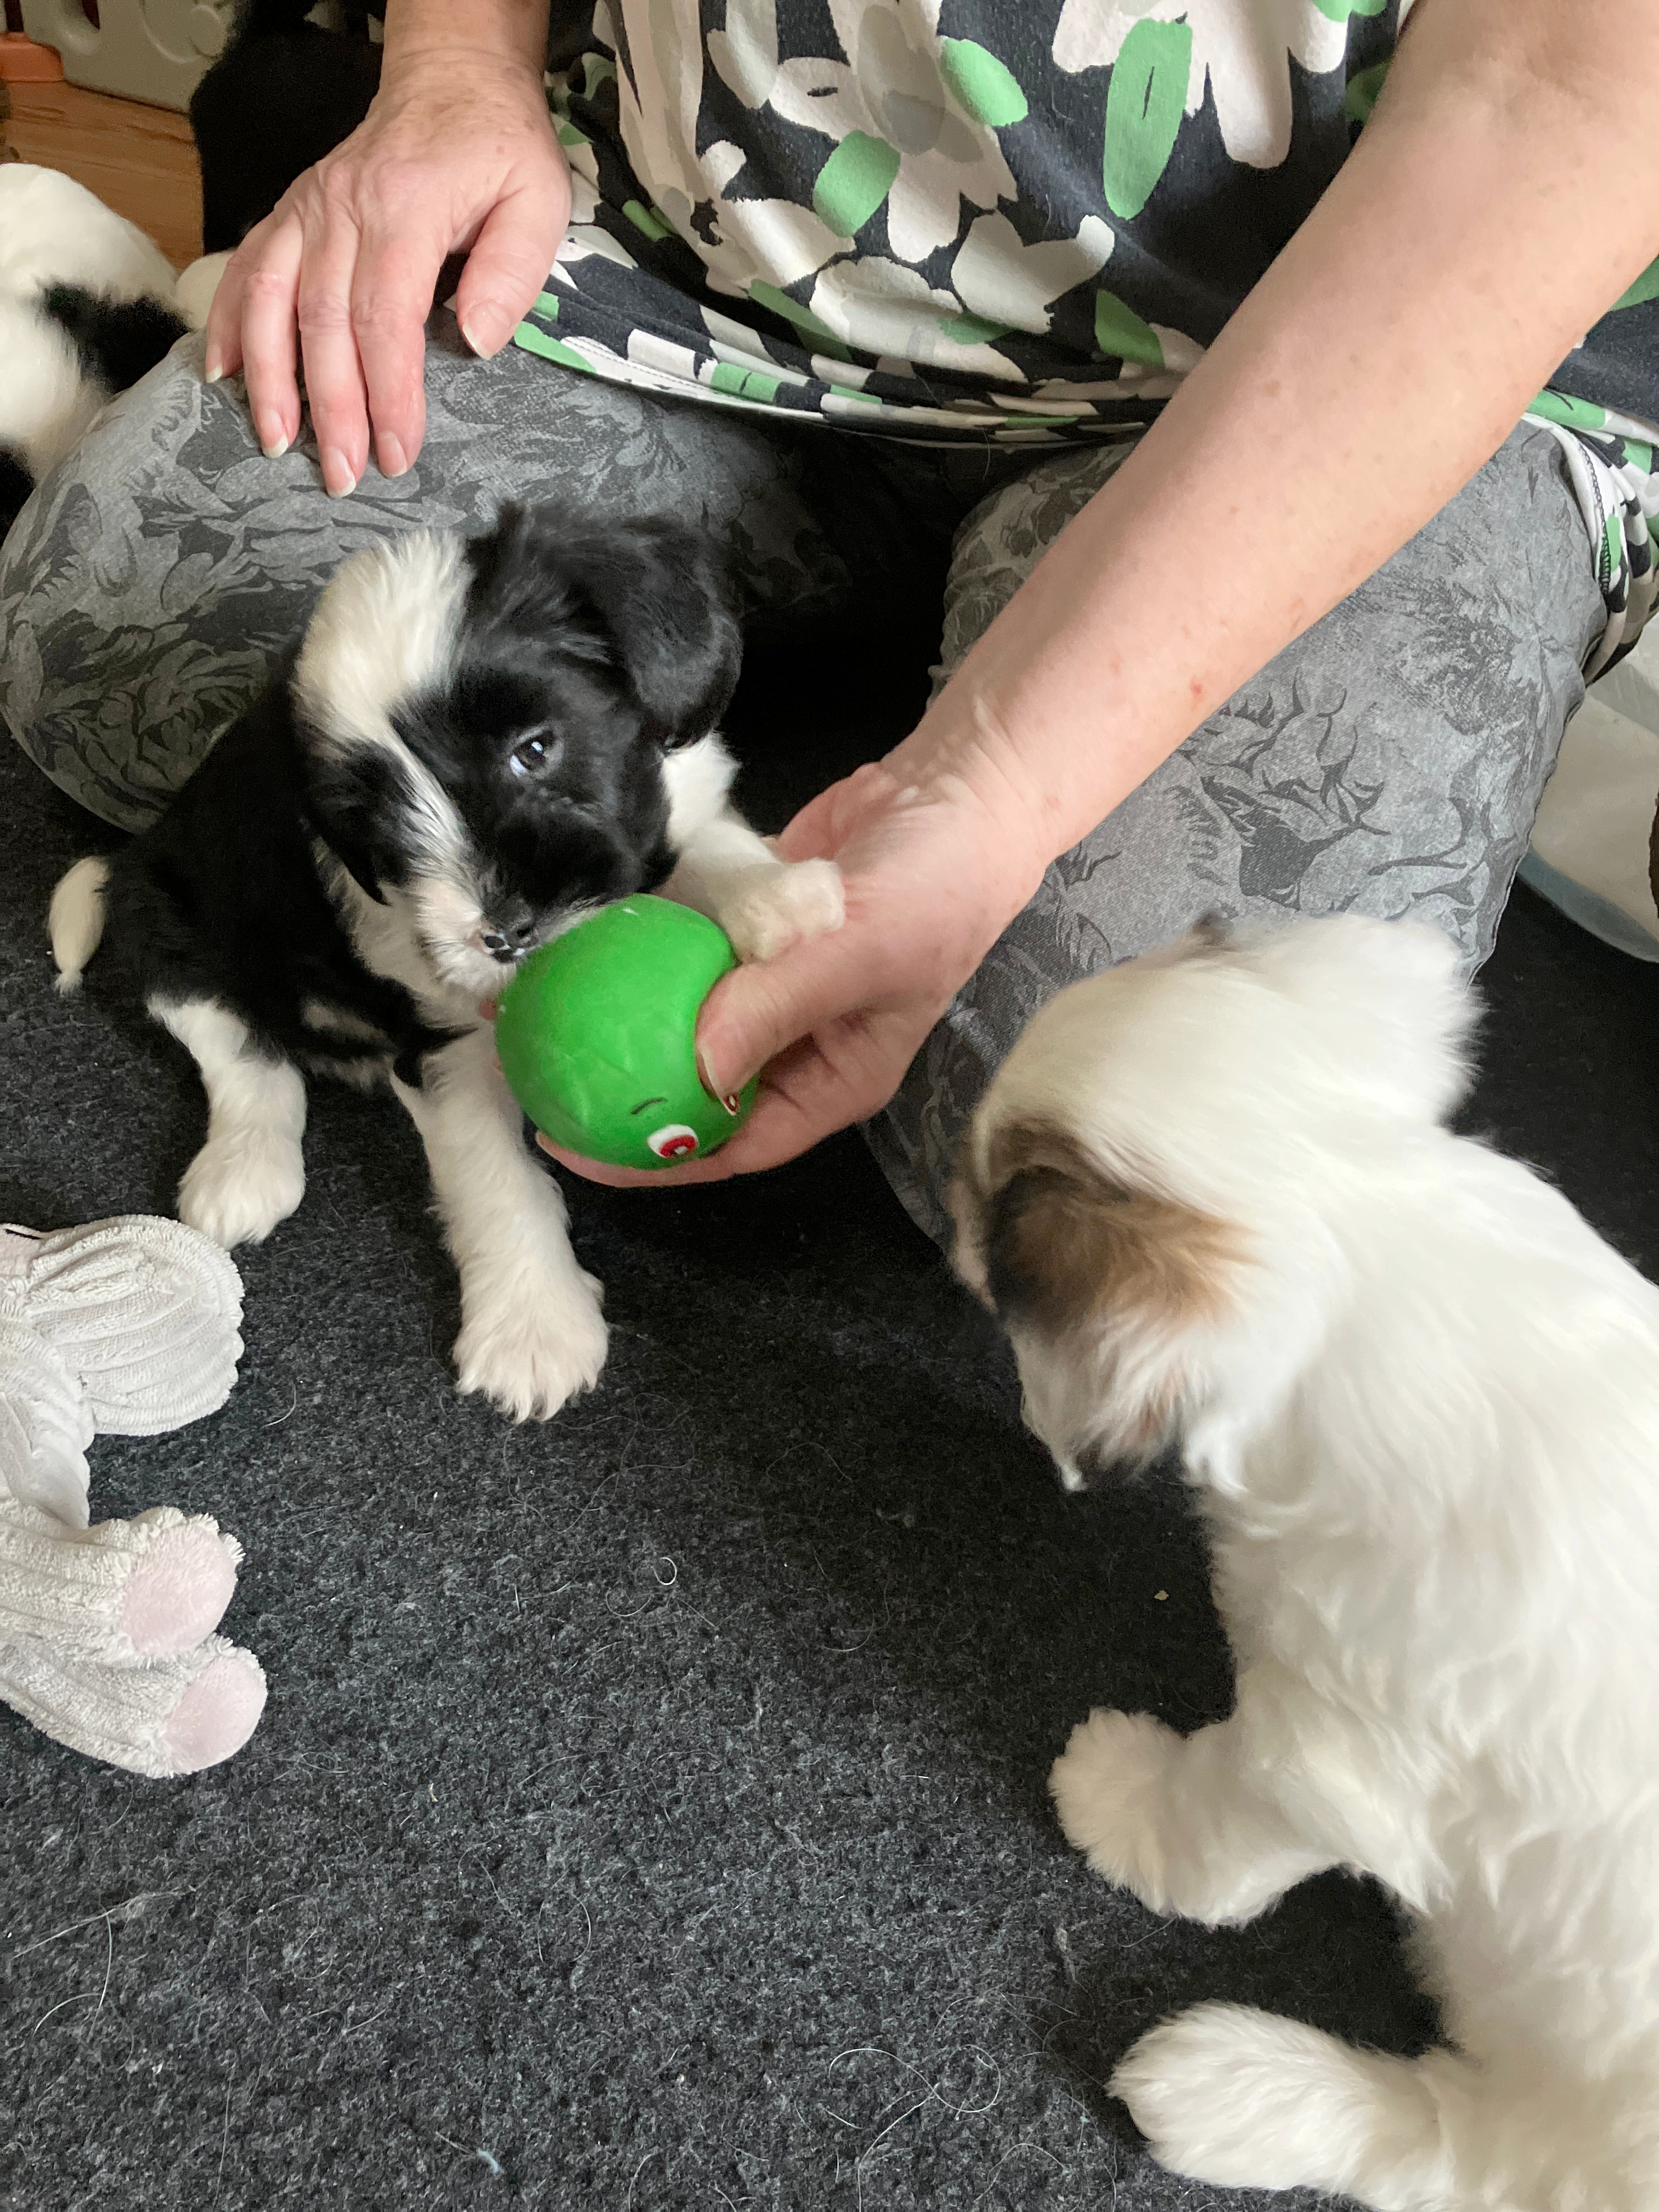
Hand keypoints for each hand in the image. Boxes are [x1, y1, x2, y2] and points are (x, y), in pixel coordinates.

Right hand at [205, 47, 569, 492]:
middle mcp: (344, 208)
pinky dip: (230, 323)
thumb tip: (477, 343)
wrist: (453, 84)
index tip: (396, 452)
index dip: (388, 393)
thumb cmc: (499, 151)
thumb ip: (513, 272)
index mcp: (407, 208)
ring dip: (271, 377)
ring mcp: (309, 209)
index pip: (387, 317)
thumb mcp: (537, 202)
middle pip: (324, 321)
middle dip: (331, 406)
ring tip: (276, 440)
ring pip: (274, 299)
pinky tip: (224, 375)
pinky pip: (249, 268)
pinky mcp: (292, 212)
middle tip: (341, 473)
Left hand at [538, 760, 1047, 1186]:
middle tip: (536, 1072)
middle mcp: (794, 1044)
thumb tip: (691, 1067)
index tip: (575, 1143)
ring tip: (537, 1005)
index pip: (733, 1145)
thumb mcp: (858, 953)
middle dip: (617, 1086)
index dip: (653, 1157)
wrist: (958, 788)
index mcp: (830, 1080)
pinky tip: (582, 939)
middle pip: (692, 1088)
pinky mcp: (747, 930)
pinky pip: (682, 951)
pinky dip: (638, 947)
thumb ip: (775, 1007)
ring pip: (678, 1016)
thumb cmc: (938, 886)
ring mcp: (767, 985)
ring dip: (614, 1011)